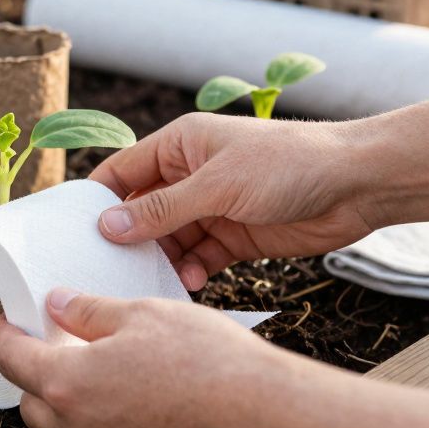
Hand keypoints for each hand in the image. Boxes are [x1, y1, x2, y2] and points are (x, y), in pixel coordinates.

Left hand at [0, 289, 305, 427]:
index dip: (0, 335)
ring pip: (62, 427)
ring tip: (83, 360)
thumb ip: (89, 311)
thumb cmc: (207, 361)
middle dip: (26, 372)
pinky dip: (93, 414)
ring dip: (60, 396)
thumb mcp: (141, 313)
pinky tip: (119, 386)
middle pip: (29, 403)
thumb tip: (58, 305)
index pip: (12, 361)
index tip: (2, 320)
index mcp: (70, 384)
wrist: (263, 415)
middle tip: (41, 339)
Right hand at [90, 113, 376, 289]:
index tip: (72, 232)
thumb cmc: (288, 163)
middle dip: (128, 240)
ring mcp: (213, 207)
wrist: (356, 185)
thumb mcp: (217, 184)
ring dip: (161, 261)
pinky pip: (199, 257)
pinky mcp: (235, 236)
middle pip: (141, 211)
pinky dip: (190, 271)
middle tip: (107, 271)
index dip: (97, 200)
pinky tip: (190, 282)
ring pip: (169, 240)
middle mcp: (190, 175)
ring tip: (153, 282)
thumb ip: (162, 208)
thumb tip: (108, 225)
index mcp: (179, 145)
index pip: (121, 172)